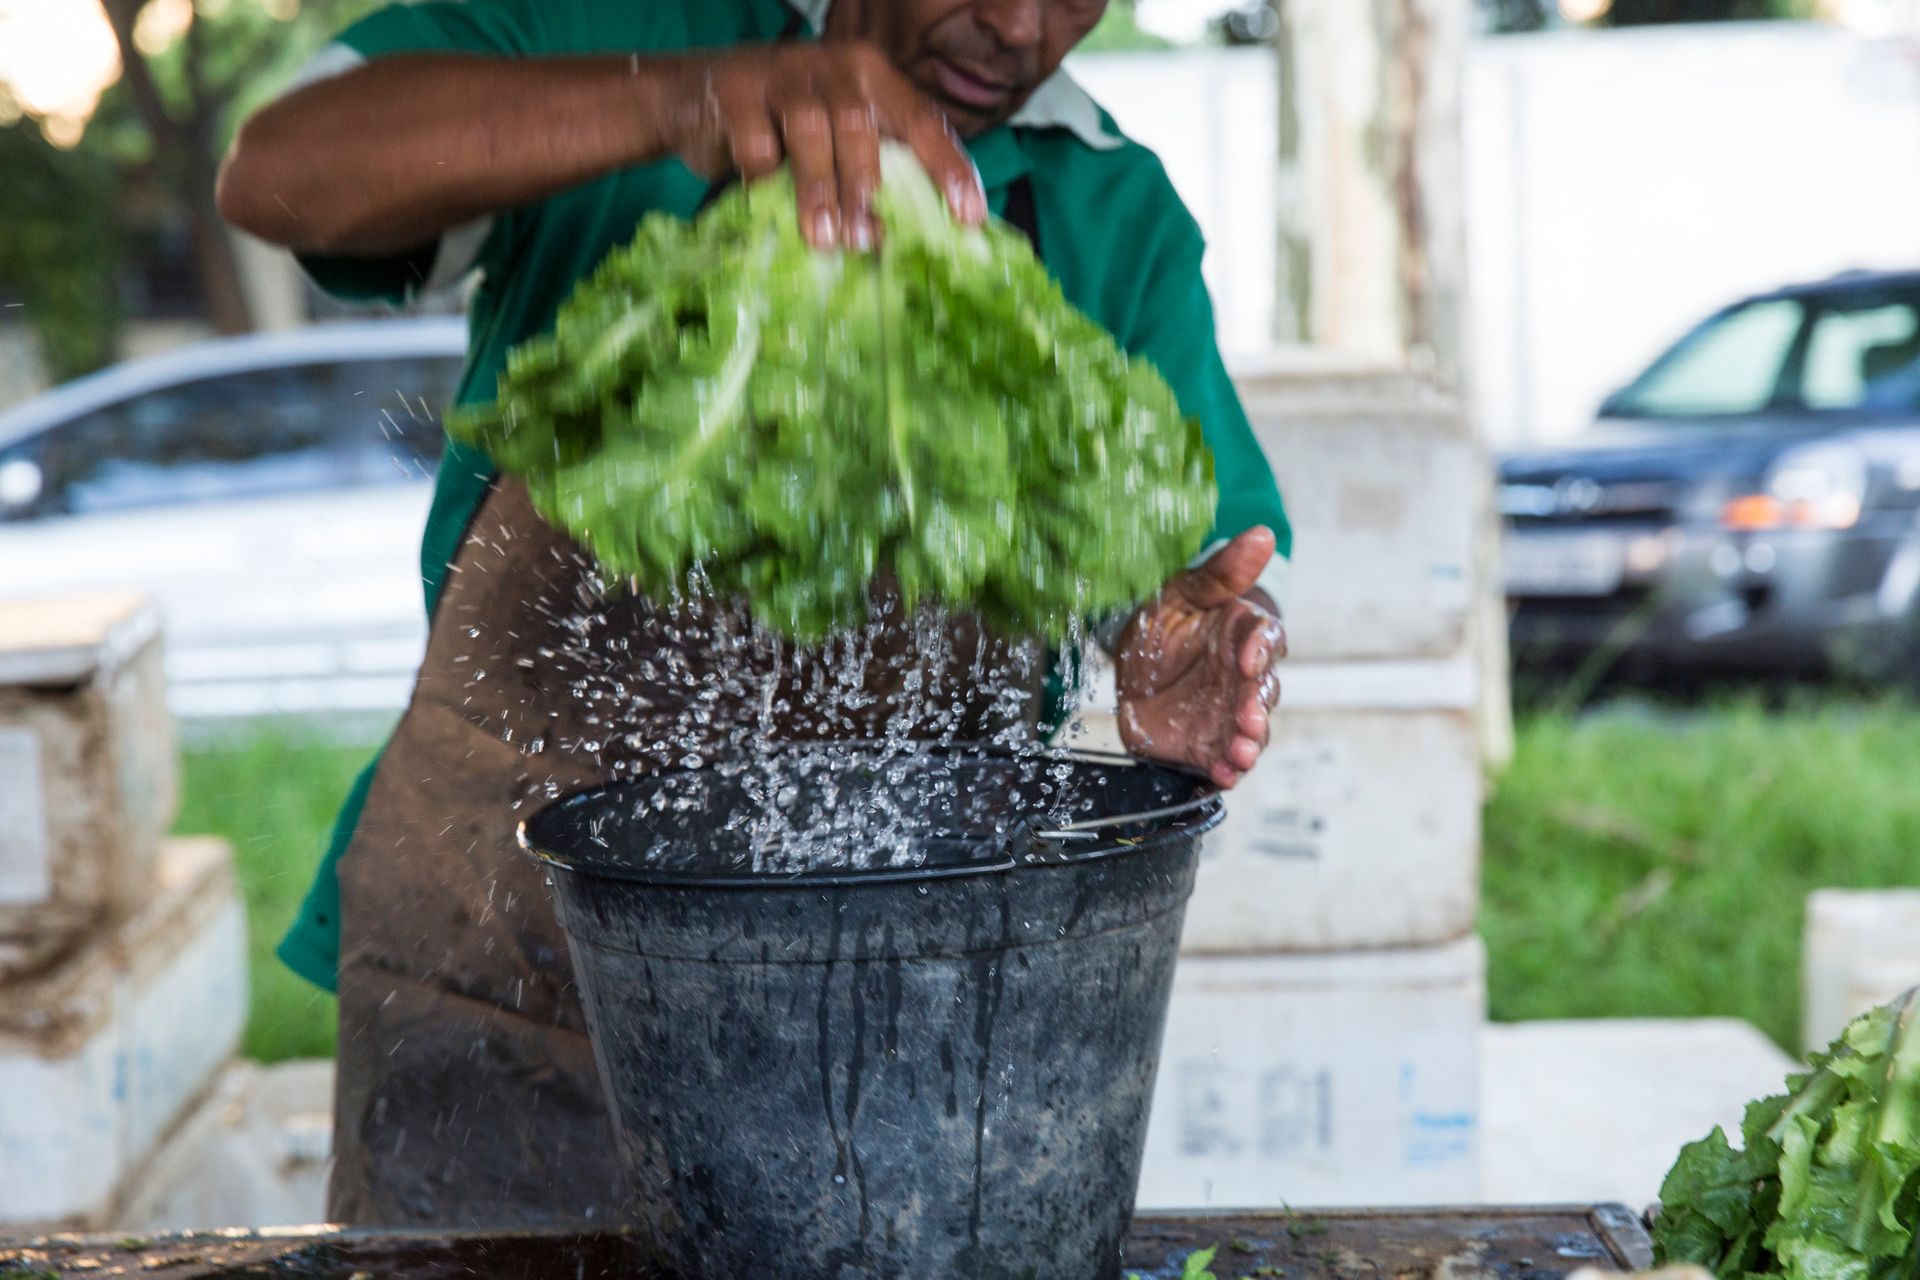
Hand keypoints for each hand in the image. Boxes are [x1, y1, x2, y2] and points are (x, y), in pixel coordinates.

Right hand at [668, 42, 984, 249]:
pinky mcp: (735, 91)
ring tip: (825, 241)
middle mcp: (834, 65)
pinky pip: (757, 143)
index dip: (949, 168)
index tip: (969, 218)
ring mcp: (783, 72)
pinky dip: (763, 177)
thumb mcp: (836, 136)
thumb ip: (874, 166)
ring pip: (811, 131)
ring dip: (819, 191)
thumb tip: (912, 237)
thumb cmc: (783, 128)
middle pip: (862, 124)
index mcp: (873, 76)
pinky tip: (762, 195)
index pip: (923, 120)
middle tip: (869, 243)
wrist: (691, 97)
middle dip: (866, 188)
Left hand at [1114, 528, 1285, 789]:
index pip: (1266, 641)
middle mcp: (1243, 680)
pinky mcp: (1206, 743)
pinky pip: (1223, 760)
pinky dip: (1227, 771)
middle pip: (1263, 694)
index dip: (1262, 651)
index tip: (1248, 660)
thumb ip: (1219, 572)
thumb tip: (1260, 535)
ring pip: (1250, 731)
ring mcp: (1227, 714)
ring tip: (1240, 753)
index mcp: (1243, 637)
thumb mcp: (1179, 593)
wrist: (1129, 663)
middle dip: (1257, 710)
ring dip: (1248, 744)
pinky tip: (1224, 775)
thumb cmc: (1162, 622)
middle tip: (1248, 719)